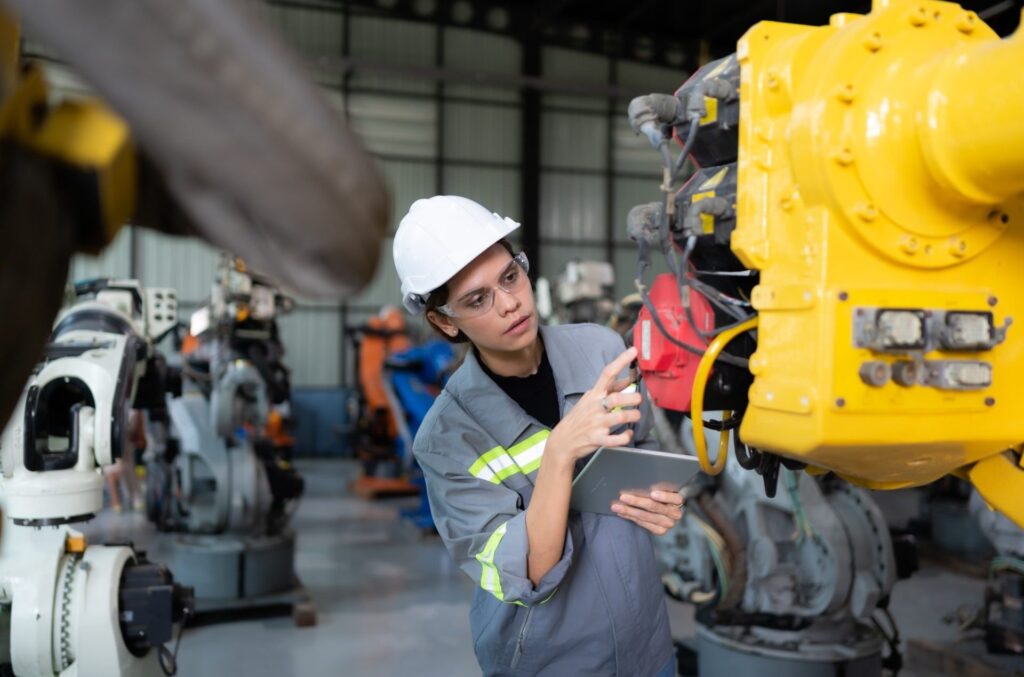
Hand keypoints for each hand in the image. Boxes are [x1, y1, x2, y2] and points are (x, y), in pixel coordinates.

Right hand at [545, 347, 642, 467]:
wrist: (563, 440)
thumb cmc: (579, 417)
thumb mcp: (591, 399)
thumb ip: (610, 390)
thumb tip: (628, 379)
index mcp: (594, 394)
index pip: (607, 373)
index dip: (621, 361)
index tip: (633, 351)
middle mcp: (595, 407)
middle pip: (617, 398)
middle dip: (633, 398)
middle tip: (639, 400)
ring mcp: (596, 423)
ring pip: (620, 417)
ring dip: (633, 415)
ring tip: (635, 415)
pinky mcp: (597, 439)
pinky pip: (616, 439)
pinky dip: (626, 436)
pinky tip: (628, 433)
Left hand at [611, 490, 683, 535]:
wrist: (664, 510)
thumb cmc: (660, 492)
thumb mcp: (662, 486)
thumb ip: (656, 483)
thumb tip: (641, 477)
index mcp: (678, 500)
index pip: (675, 498)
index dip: (664, 496)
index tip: (652, 493)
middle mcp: (675, 513)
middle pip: (655, 507)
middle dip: (637, 501)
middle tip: (623, 497)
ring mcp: (668, 524)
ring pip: (646, 516)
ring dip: (629, 511)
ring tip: (616, 506)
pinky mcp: (661, 531)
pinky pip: (643, 524)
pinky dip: (631, 518)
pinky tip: (621, 513)